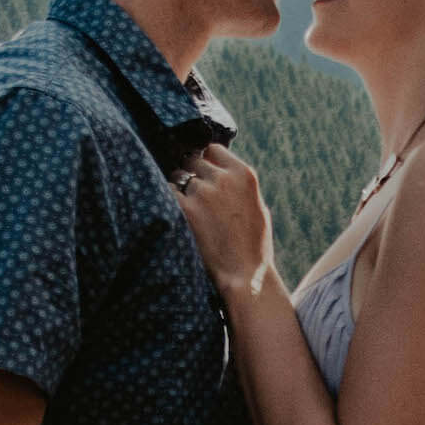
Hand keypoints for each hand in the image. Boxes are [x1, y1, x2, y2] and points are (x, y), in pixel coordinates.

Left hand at [175, 146, 271, 294]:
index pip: (213, 149)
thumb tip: (221, 171)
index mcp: (244, 174)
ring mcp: (203, 193)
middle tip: (191, 194)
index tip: (202, 173)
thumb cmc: (254, 245)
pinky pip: (166, 192)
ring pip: (177, 176)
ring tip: (184, 208)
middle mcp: (223, 179)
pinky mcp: (186, 209)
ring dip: (177, 188)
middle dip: (190, 174)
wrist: (245, 275)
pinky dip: (167, 200)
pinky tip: (173, 214)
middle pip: (193, 160)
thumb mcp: (257, 206)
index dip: (205, 160)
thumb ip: (239, 185)